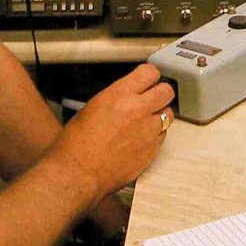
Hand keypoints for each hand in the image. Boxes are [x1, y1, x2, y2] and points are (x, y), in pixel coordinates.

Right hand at [50, 63, 174, 203]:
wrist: (78, 172)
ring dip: (159, 115)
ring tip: (145, 121)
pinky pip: (162, 136)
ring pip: (168, 115)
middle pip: (166, 91)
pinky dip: (155, 135)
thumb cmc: (77, 143)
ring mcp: (148, 131)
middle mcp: (138, 110)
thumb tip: (127, 95)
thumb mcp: (93, 106)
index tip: (147, 79)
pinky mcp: (152, 150)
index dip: (149, 75)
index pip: (150, 72)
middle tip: (152, 98)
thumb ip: (116, 97)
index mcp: (120, 95)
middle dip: (160, 93)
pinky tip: (140, 139)